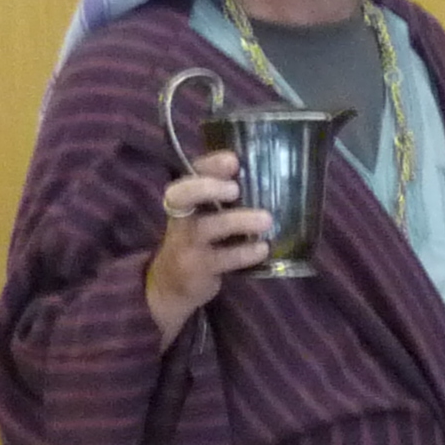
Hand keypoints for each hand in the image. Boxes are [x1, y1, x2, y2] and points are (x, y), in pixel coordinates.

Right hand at [143, 149, 271, 347]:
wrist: (172, 284)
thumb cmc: (200, 241)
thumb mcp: (206, 216)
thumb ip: (226, 199)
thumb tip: (272, 178)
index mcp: (186, 199)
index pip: (191, 173)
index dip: (209, 165)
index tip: (232, 160)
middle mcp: (181, 217)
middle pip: (183, 195)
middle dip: (208, 188)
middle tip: (235, 188)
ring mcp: (186, 243)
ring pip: (207, 227)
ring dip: (238, 221)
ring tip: (266, 220)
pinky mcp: (197, 268)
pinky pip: (221, 258)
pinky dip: (245, 253)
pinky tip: (262, 248)